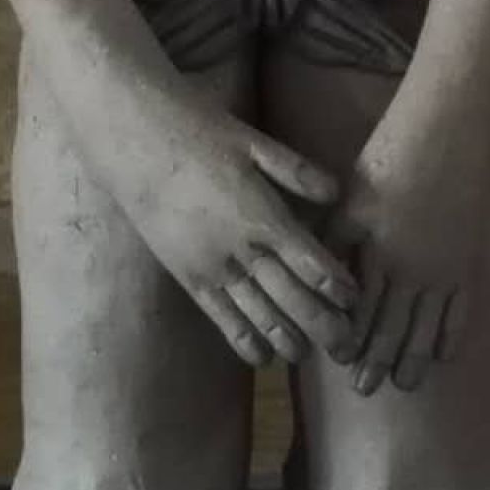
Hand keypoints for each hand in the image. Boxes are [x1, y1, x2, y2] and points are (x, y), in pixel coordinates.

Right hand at [101, 100, 359, 369]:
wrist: (134, 142)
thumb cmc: (198, 132)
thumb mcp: (253, 140)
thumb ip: (296, 171)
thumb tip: (337, 193)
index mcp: (262, 214)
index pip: (310, 261)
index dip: (336, 285)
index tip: (355, 300)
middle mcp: (241, 249)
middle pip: (290, 296)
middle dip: (322, 324)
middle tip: (347, 347)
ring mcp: (211, 266)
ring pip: (257, 313)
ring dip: (287, 338)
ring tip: (310, 357)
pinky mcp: (187, 276)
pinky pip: (219, 316)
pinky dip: (242, 339)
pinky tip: (262, 358)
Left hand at [328, 118, 481, 395]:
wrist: (452, 130)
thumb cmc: (393, 153)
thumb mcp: (353, 196)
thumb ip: (337, 236)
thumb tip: (320, 272)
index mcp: (377, 255)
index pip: (358, 312)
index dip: (348, 342)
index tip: (340, 363)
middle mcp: (411, 272)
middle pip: (391, 330)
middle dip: (375, 362)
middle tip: (366, 389)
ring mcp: (445, 271)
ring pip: (426, 329)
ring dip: (412, 360)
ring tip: (403, 383)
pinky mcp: (470, 261)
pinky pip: (462, 311)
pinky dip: (451, 337)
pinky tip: (444, 355)